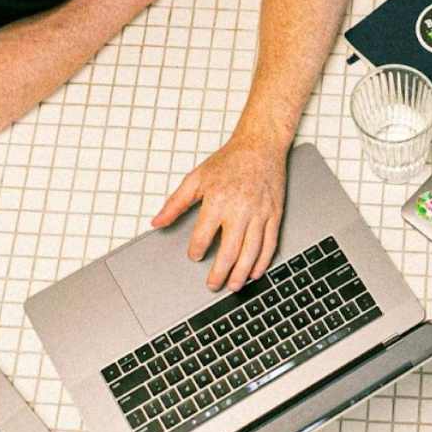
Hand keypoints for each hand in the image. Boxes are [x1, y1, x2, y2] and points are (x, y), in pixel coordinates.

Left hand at [149, 135, 285, 291]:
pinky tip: (254, 272)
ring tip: (233, 286)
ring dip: (241, 273)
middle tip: (212, 285)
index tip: (194, 256)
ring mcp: (259, 214)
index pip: (203, 236)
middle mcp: (240, 210)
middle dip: (219, 273)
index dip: (196, 251)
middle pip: (229, 251)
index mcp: (217, 201)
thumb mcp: (196, 178)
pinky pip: (270, 244)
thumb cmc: (229, 161)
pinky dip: (262, 261)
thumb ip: (175, 203)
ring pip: (251, 252)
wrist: (260, 146)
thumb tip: (157, 222)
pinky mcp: (274, 214)